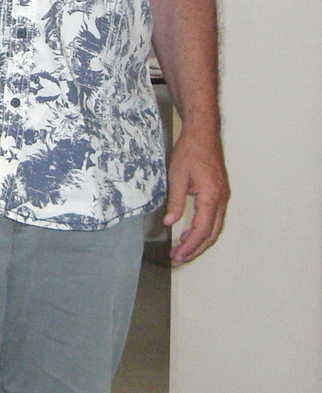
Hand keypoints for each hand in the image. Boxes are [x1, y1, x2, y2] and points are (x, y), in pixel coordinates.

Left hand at [163, 128, 229, 266]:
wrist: (203, 133)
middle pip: (211, 234)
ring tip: (182, 250)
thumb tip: (170, 222)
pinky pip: (214, 219)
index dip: (190, 246)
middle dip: (195, 250)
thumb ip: (176, 201)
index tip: (177, 255)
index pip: (202, 230)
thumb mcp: (177, 175)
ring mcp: (223, 197)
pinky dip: (203, 230)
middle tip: (178, 259)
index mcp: (211, 196)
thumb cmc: (191, 150)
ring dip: (199, 242)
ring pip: (214, 228)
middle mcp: (221, 200)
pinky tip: (190, 233)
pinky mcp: (220, 194)